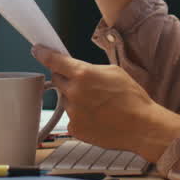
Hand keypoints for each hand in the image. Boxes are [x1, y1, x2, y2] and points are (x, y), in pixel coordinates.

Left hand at [32, 45, 179, 162]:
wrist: (142, 126)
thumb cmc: (133, 99)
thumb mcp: (114, 72)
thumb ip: (90, 68)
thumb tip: (76, 68)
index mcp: (83, 74)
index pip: (54, 61)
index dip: (43, 54)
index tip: (37, 51)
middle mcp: (74, 93)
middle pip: (58, 80)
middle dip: (67, 78)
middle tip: (86, 84)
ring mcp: (73, 112)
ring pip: (65, 100)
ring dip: (75, 99)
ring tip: (98, 104)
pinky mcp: (75, 128)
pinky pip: (72, 117)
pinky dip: (81, 115)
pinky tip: (97, 116)